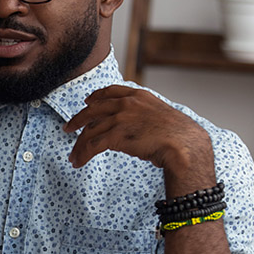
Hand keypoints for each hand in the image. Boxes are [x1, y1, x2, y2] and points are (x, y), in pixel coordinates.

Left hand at [63, 85, 212, 177]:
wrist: (185, 145)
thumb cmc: (180, 136)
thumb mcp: (161, 115)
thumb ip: (145, 115)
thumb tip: (136, 125)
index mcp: (139, 96)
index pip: (110, 91)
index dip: (96, 96)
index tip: (87, 101)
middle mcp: (126, 104)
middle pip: (93, 110)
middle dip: (77, 120)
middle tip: (67, 128)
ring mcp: (120, 119)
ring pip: (90, 131)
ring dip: (79, 145)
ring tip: (73, 157)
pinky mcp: (116, 135)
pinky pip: (92, 146)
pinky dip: (83, 154)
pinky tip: (79, 162)